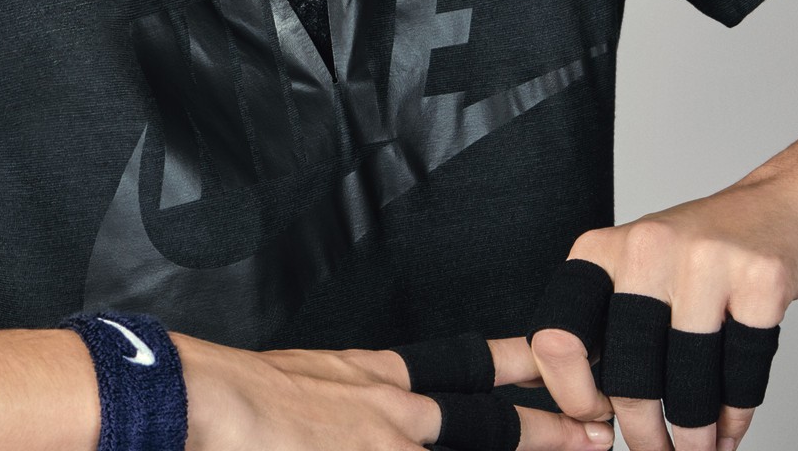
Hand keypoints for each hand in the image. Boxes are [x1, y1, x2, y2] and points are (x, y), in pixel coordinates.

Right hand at [174, 330, 614, 450]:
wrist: (202, 399)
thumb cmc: (229, 393)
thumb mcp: (293, 380)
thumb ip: (331, 396)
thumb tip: (336, 418)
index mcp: (370, 377)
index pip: (455, 365)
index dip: (509, 364)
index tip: (546, 356)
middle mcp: (392, 411)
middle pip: (485, 421)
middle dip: (545, 429)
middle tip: (595, 431)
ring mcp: (389, 446)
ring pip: (473, 450)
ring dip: (526, 448)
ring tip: (582, 450)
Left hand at [527, 171, 797, 450]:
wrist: (791, 202)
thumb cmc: (706, 248)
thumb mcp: (639, 268)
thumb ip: (608, 326)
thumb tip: (583, 413)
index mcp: (602, 249)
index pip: (558, 337)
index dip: (574, 394)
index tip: (597, 419)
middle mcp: (646, 247)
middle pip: (628, 372)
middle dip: (643, 431)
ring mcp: (707, 260)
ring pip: (687, 380)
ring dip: (694, 435)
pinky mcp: (763, 279)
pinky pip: (742, 370)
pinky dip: (737, 412)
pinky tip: (732, 428)